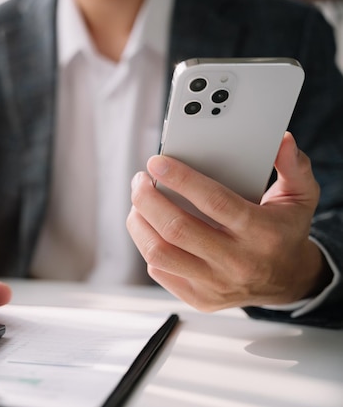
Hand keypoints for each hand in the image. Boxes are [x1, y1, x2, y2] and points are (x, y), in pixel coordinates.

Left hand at [127, 132, 329, 310]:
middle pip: (176, 229)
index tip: (156, 163)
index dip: (180, 179)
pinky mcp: (200, 298)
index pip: (214, 202)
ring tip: (138, 204)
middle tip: (139, 181)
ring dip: (139, 224)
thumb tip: (282, 140)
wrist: (288, 280)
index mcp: (261, 232)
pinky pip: (160, 272)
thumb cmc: (285, 231)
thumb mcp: (300, 196)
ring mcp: (216, 284)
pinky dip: (147, 246)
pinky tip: (150, 229)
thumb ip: (293, 166)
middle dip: (147, 199)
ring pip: (160, 253)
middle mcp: (237, 261)